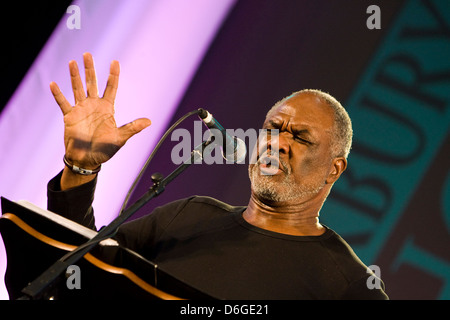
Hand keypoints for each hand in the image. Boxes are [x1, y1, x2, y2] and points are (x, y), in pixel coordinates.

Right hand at [50, 52, 150, 169]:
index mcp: (107, 108)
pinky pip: (63, 103)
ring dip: (74, 76)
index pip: (111, 88)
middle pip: (92, 83)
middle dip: (90, 69)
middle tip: (88, 54)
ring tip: (72, 62)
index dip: (113, 75)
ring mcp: (81, 110)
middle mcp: (94, 105)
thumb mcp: (120, 138)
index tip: (115, 61)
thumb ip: (132, 128)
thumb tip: (149, 121)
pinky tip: (53, 84)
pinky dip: (58, 94)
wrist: (88, 160)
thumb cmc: (105, 150)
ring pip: (77, 88)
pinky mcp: (69, 117)